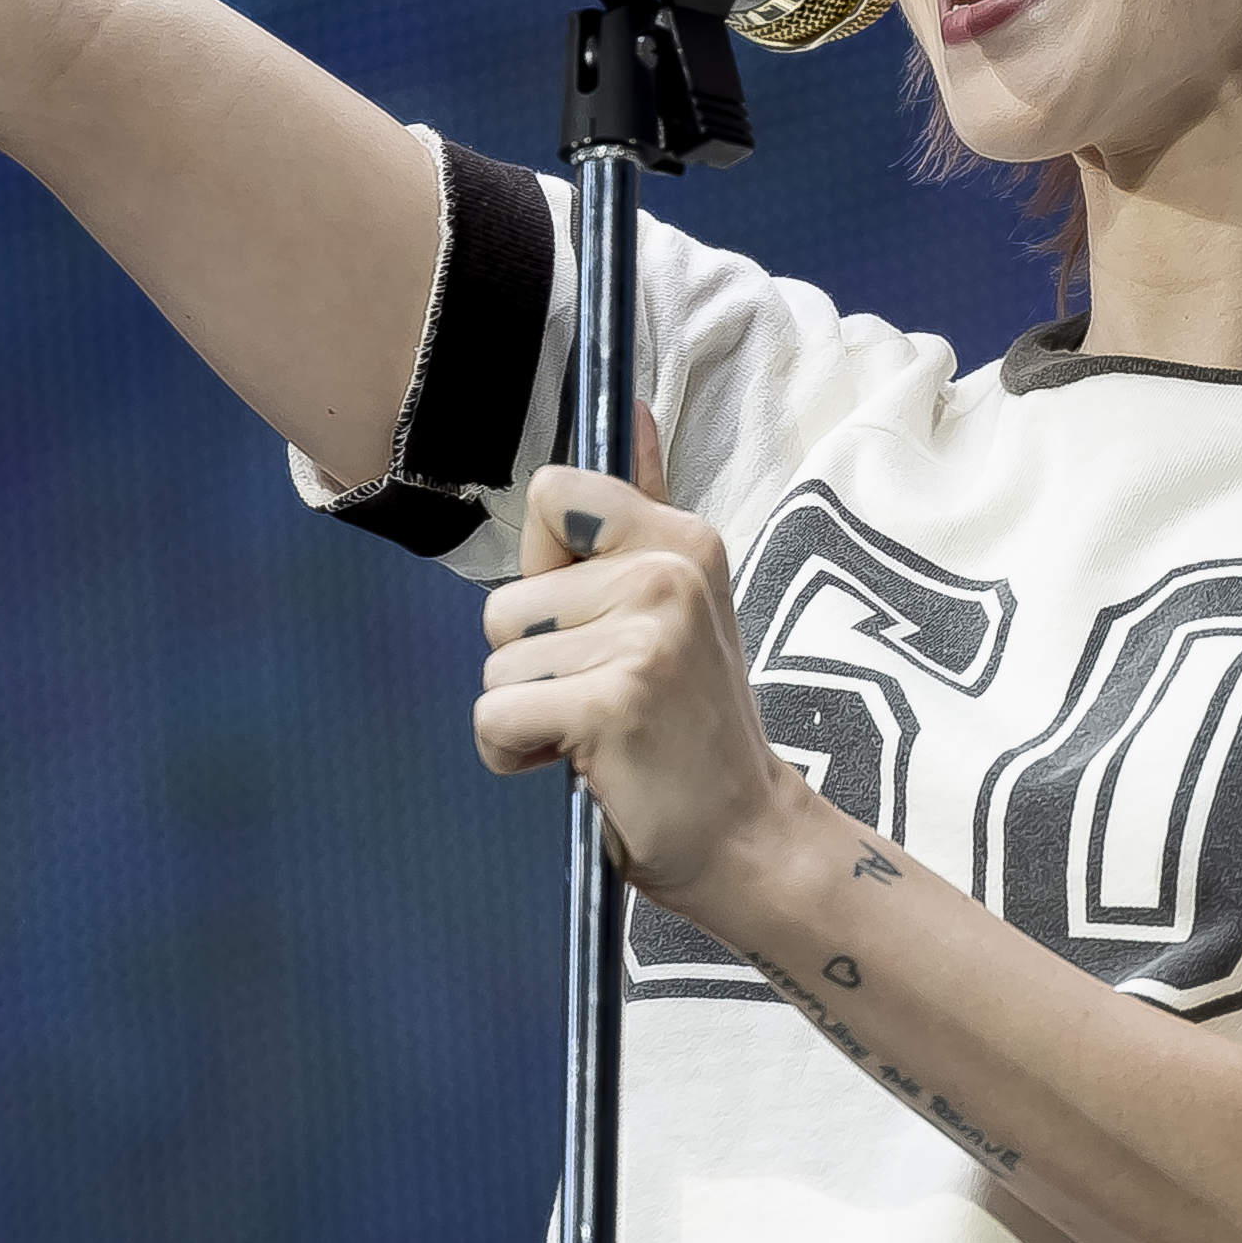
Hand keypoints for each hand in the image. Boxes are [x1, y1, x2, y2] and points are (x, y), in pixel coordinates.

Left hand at [474, 417, 804, 902]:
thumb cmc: (693, 726)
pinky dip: (516, 754)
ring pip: (497, 664)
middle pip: (505, 600)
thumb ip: (642, 506)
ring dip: (530, 714)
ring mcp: (645, 636)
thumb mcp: (680, 601)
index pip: (549, 495)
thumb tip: (631, 406)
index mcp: (683, 539)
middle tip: (606, 697)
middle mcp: (668, 573)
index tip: (594, 623)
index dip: (546, 574)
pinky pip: (495, 717)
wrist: (745, 837)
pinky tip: (580, 764)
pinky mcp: (614, 702)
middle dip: (533, 662)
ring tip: (600, 732)